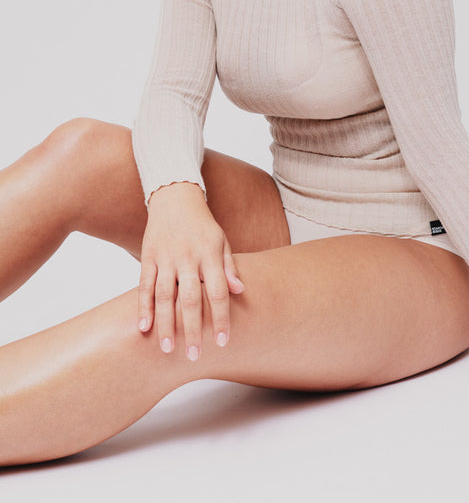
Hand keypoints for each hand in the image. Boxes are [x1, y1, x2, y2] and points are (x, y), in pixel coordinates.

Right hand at [137, 182, 244, 359]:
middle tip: (195, 356)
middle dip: (193, 329)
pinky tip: (144, 328)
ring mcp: (166, 258)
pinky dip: (143, 306)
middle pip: (190, 298)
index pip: (218, 292)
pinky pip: (144, 285)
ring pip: (165, 295)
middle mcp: (188, 258)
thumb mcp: (222, 240)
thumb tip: (240, 291)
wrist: (174, 196)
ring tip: (168, 349)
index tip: (223, 342)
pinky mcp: (148, 257)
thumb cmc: (202, 224)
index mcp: (210, 254)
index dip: (221, 318)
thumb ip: (229, 267)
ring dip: (166, 324)